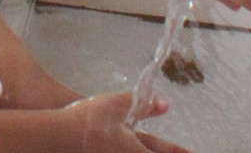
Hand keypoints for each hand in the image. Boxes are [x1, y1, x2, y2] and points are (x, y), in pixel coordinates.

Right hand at [62, 93, 192, 151]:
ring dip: (150, 152)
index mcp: (136, 150)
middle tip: (183, 152)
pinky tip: (127, 148)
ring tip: (155, 149)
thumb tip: (166, 103)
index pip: (163, 152)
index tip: (192, 152)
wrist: (58, 138)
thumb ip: (142, 104)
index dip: (179, 152)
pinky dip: (131, 151)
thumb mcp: (116, 106)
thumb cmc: (89, 121)